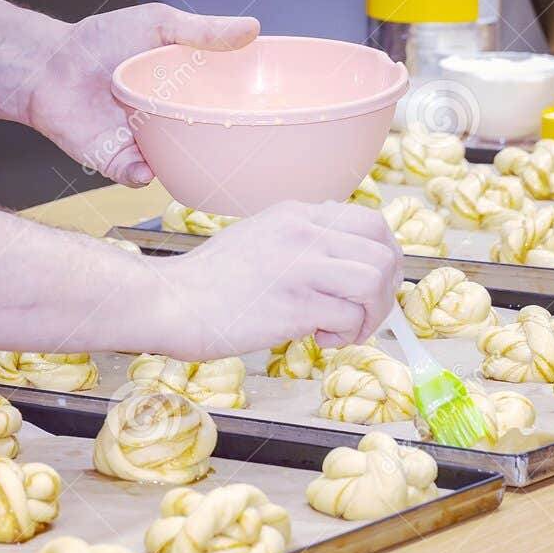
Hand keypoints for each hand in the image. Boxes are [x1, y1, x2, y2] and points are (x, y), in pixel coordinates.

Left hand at [31, 2, 258, 185]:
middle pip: (207, 142)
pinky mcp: (117, 161)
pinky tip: (147, 166)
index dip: (247, 113)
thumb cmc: (99, 41)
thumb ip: (204, 30)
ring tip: (202, 162)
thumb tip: (253, 28)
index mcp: (186, 92)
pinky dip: (144, 175)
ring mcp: (146, 144)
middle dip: (227, 149)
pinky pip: (138, 177)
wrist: (47, 65)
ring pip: (176, 165)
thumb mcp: (159, 24)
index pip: (225, 107)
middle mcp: (170, 122)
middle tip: (248, 148)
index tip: (273, 113)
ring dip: (187, 167)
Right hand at [149, 201, 403, 359]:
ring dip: (370, 314)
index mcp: (297, 214)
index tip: (371, 285)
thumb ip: (300, 239)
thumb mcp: (259, 237)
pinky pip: (350, 317)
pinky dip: (345, 335)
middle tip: (363, 313)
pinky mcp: (295, 305)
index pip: (371, 222)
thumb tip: (342, 258)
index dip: (384, 258)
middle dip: (385, 290)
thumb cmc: (207, 281)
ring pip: (375, 281)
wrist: (168, 300)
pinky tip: (319, 339)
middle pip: (384, 250)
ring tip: (343, 329)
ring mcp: (301, 266)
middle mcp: (304, 232)